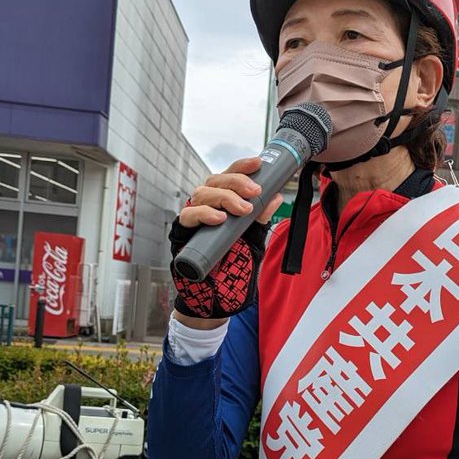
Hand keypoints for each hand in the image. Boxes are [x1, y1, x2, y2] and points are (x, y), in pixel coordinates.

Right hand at [170, 159, 281, 323]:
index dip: (242, 166)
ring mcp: (193, 217)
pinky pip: (189, 216)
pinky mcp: (182, 233)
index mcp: (223, 202)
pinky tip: (219, 218)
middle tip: (255, 192)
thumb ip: (260, 219)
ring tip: (243, 210)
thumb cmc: (232, 266)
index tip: (259, 163)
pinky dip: (204, 214)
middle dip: (236, 183)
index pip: (230, 176)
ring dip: (224, 198)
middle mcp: (206, 205)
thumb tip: (276, 196)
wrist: (217, 295)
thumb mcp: (252, 240)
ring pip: (202, 193)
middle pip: (216, 181)